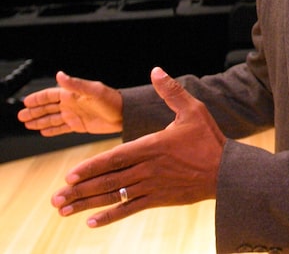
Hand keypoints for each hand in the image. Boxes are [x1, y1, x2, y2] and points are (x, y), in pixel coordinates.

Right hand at [17, 71, 123, 135]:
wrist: (125, 115)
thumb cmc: (112, 100)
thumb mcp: (94, 91)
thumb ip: (75, 84)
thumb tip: (59, 74)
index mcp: (73, 94)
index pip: (50, 95)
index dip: (37, 99)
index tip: (25, 102)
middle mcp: (71, 104)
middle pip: (48, 108)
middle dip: (34, 111)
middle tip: (20, 116)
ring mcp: (74, 115)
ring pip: (52, 118)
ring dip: (39, 121)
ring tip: (27, 124)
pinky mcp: (79, 126)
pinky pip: (61, 128)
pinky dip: (52, 130)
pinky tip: (43, 132)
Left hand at [52, 67, 226, 227]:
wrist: (225, 171)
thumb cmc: (209, 139)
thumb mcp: (193, 110)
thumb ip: (171, 92)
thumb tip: (156, 71)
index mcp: (153, 145)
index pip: (116, 157)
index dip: (92, 166)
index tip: (70, 175)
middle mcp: (148, 168)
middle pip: (109, 180)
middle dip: (81, 189)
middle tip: (56, 198)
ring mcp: (152, 186)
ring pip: (115, 196)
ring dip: (88, 203)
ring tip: (65, 210)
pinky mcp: (159, 199)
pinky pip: (130, 208)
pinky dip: (110, 216)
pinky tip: (91, 222)